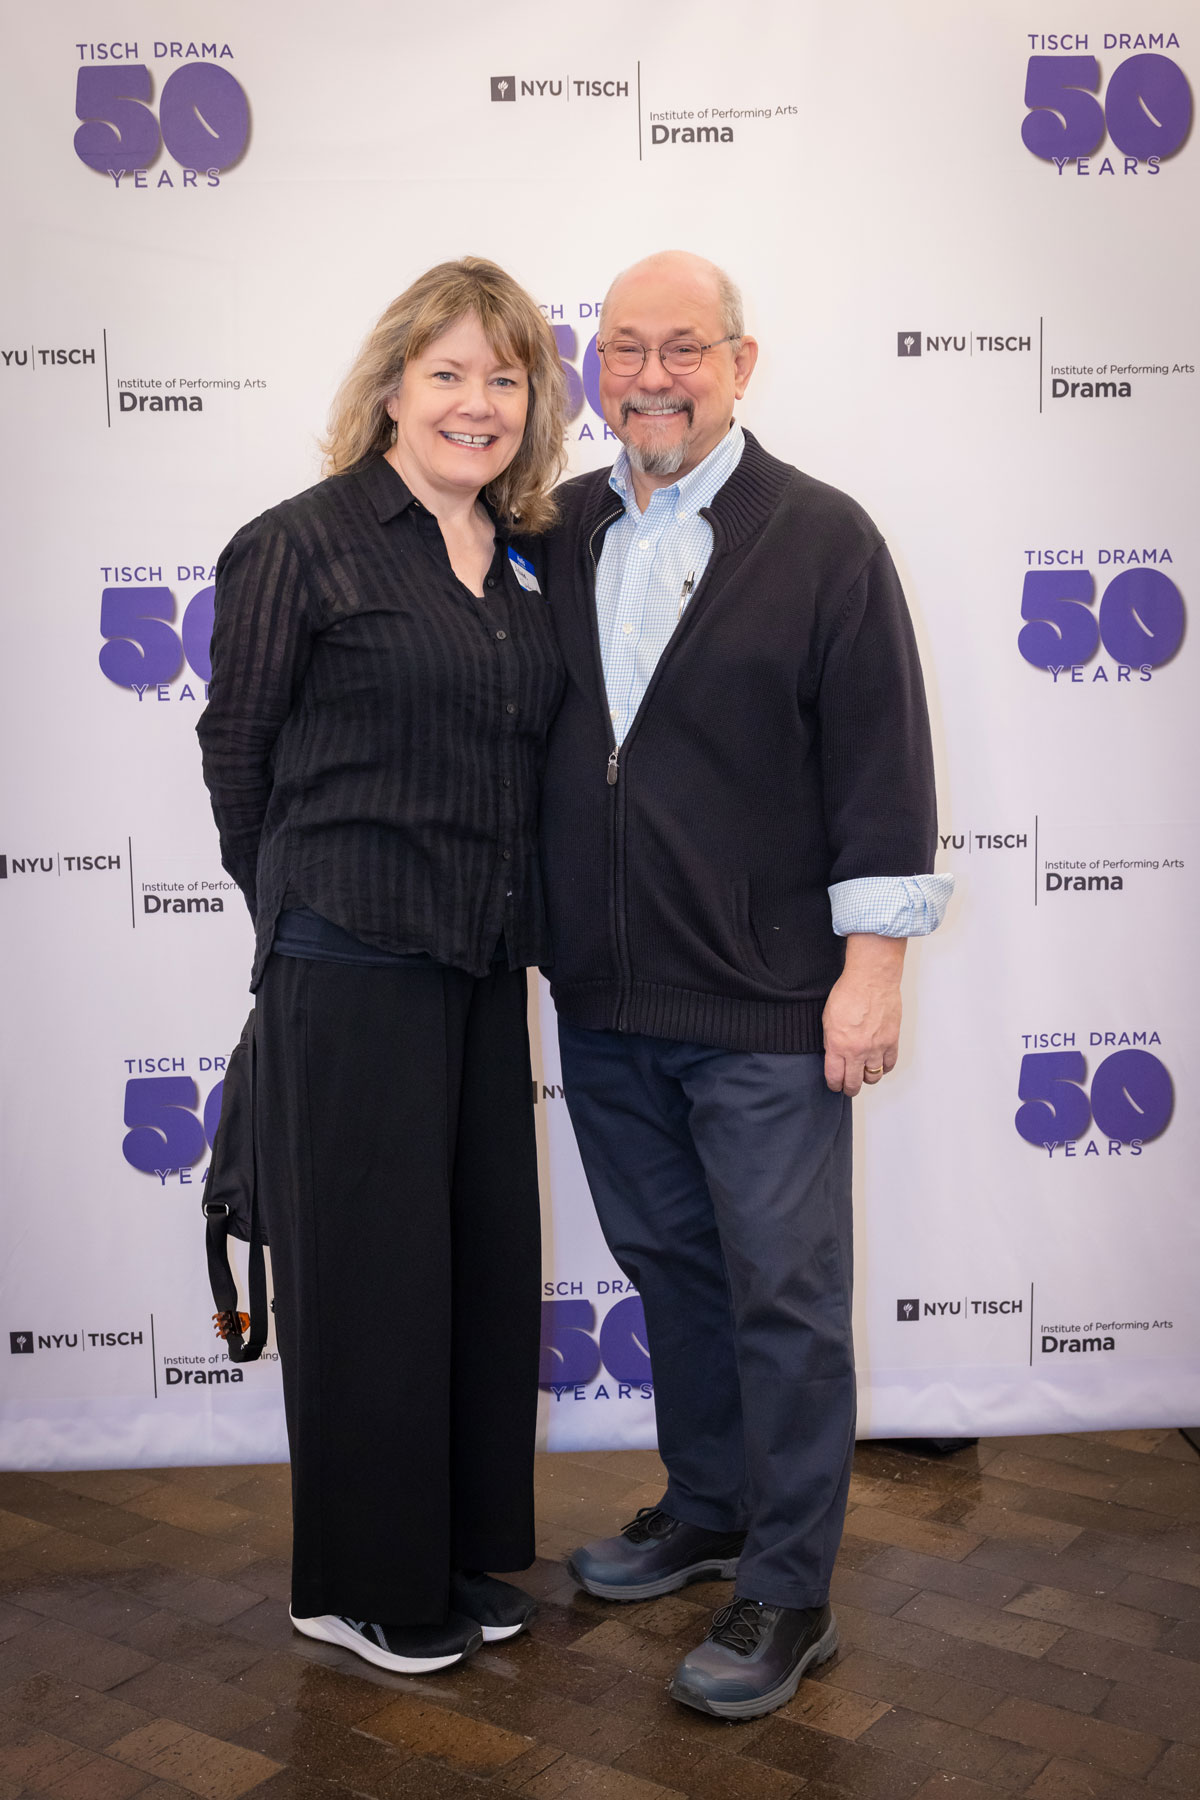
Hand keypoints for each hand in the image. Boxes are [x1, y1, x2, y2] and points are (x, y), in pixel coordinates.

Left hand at [823, 934, 905, 1094]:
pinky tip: (878, 1064)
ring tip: (864, 1074)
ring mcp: (876, 1047)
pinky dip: (883, 1068)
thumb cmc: (849, 992)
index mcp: (838, 1044)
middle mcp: (858, 1050)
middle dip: (849, 1088)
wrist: (871, 979)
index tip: (835, 1085)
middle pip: (854, 1083)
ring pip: (873, 1077)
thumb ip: (830, 1040)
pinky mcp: (892, 1041)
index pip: (835, 1076)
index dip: (834, 1085)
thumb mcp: (827, 1018)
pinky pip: (889, 1064)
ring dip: (867, 1078)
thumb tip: (833, 1054)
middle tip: (848, 1087)